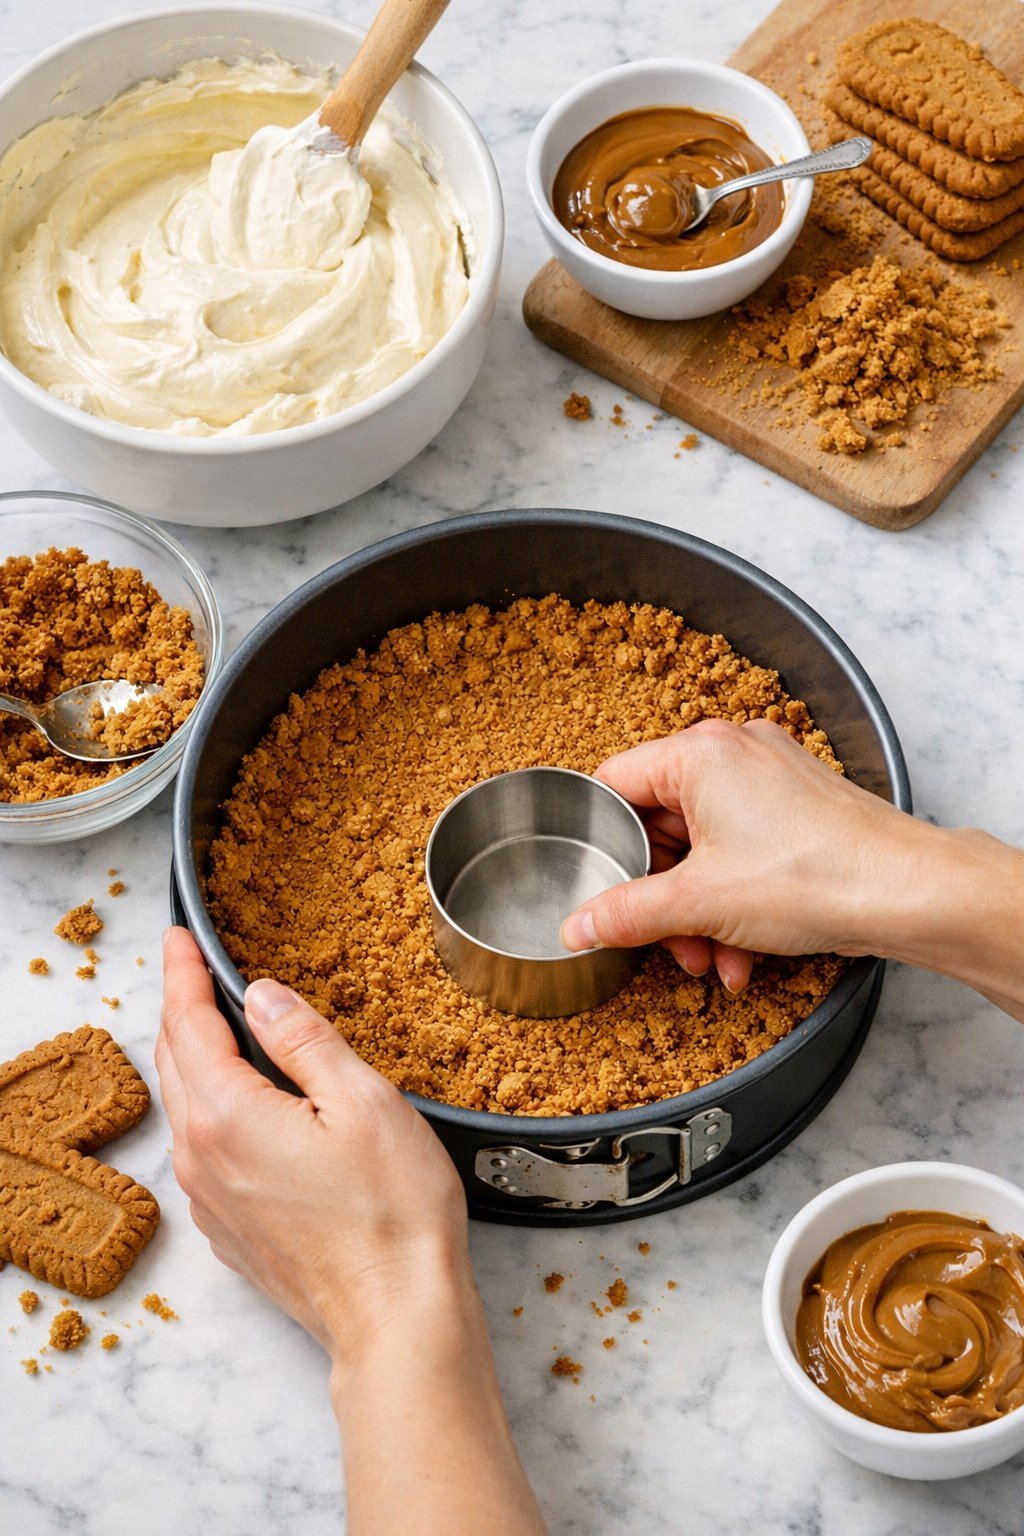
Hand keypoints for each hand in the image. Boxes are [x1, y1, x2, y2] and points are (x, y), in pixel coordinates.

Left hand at [157, 925, 467, 1356]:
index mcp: (227, 1114)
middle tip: (188, 971)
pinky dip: (210, 1108)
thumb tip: (263, 995)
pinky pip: (203, 1150)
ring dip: (193, 1059)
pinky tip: (241, 1104)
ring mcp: (211, 1199)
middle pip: (174, 1063)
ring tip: (214, 1026)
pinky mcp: (231, 1230)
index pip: (188, 1023)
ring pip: (186, 1108)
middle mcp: (202, 1157)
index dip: (181, 973)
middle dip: (179, 1009)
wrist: (395, 1319)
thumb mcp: (361, 1100)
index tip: (178, 940)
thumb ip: (304, 1039)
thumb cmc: (392, 1213)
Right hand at [559, 718, 928, 989]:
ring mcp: (770, 777)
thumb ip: (627, 913)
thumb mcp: (700, 903)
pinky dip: (734, 898)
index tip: (598, 886)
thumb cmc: (817, 876)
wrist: (910, 892)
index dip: (601, 842)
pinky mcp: (797, 806)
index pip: (614, 785)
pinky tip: (743, 951)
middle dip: (662, 896)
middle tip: (666, 941)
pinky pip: (741, 849)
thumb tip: (577, 925)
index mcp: (699, 753)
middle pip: (661, 825)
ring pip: (703, 846)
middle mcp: (733, 751)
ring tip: (712, 958)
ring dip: (699, 910)